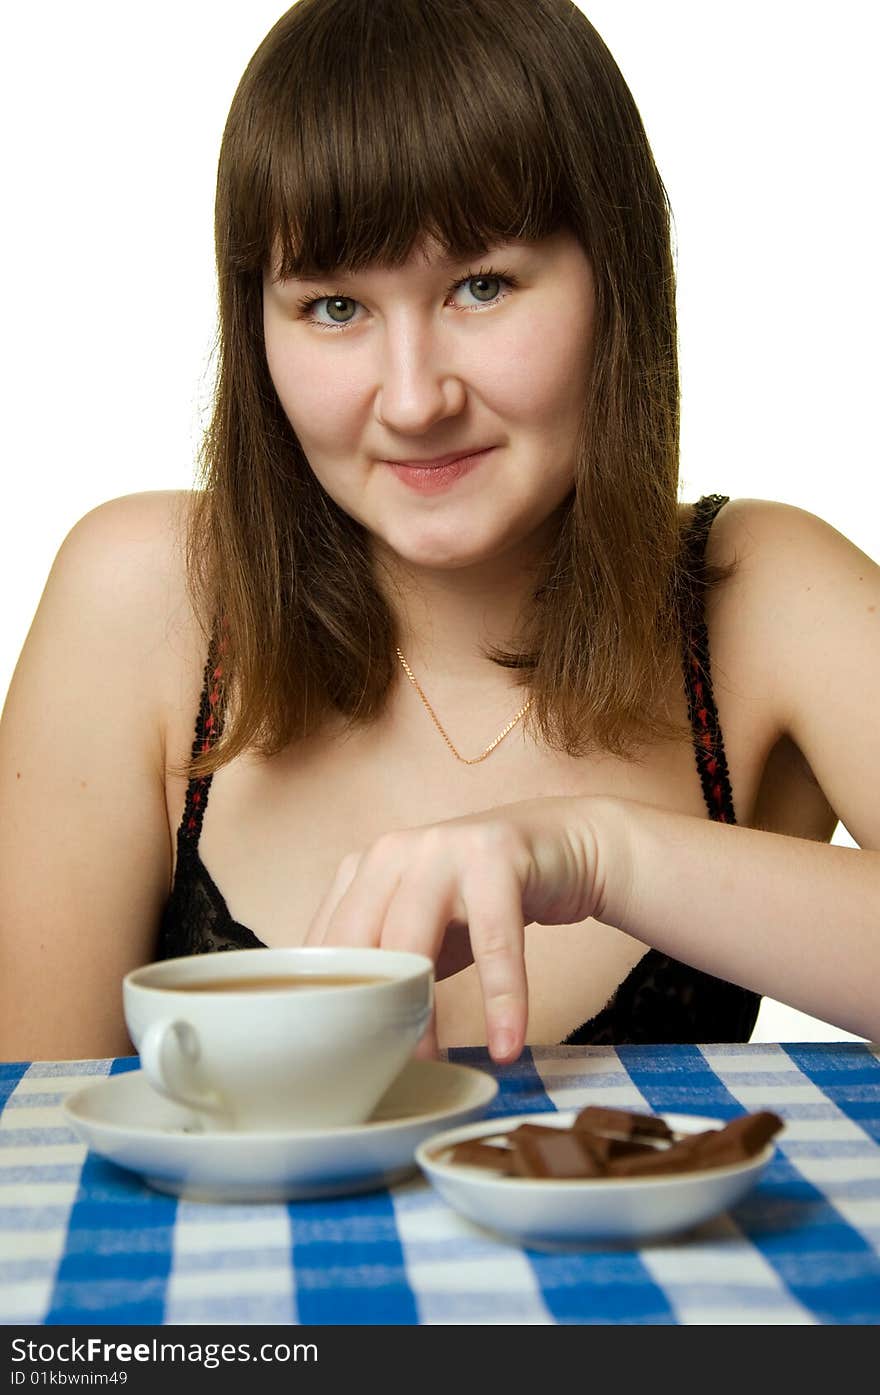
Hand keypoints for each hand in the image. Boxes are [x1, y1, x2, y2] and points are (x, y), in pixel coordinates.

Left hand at [304, 796, 620, 1063]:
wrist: (563, 845)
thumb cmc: (481, 900)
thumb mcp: (424, 928)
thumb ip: (385, 965)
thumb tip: (346, 1040)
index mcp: (365, 869)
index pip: (326, 945)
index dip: (329, 1005)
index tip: (336, 1062)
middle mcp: (394, 852)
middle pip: (360, 942)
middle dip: (365, 1013)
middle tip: (376, 1074)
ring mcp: (443, 849)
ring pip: (414, 940)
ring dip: (422, 1013)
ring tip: (430, 1066)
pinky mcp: (497, 857)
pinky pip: (496, 939)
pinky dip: (503, 998)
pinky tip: (507, 1042)